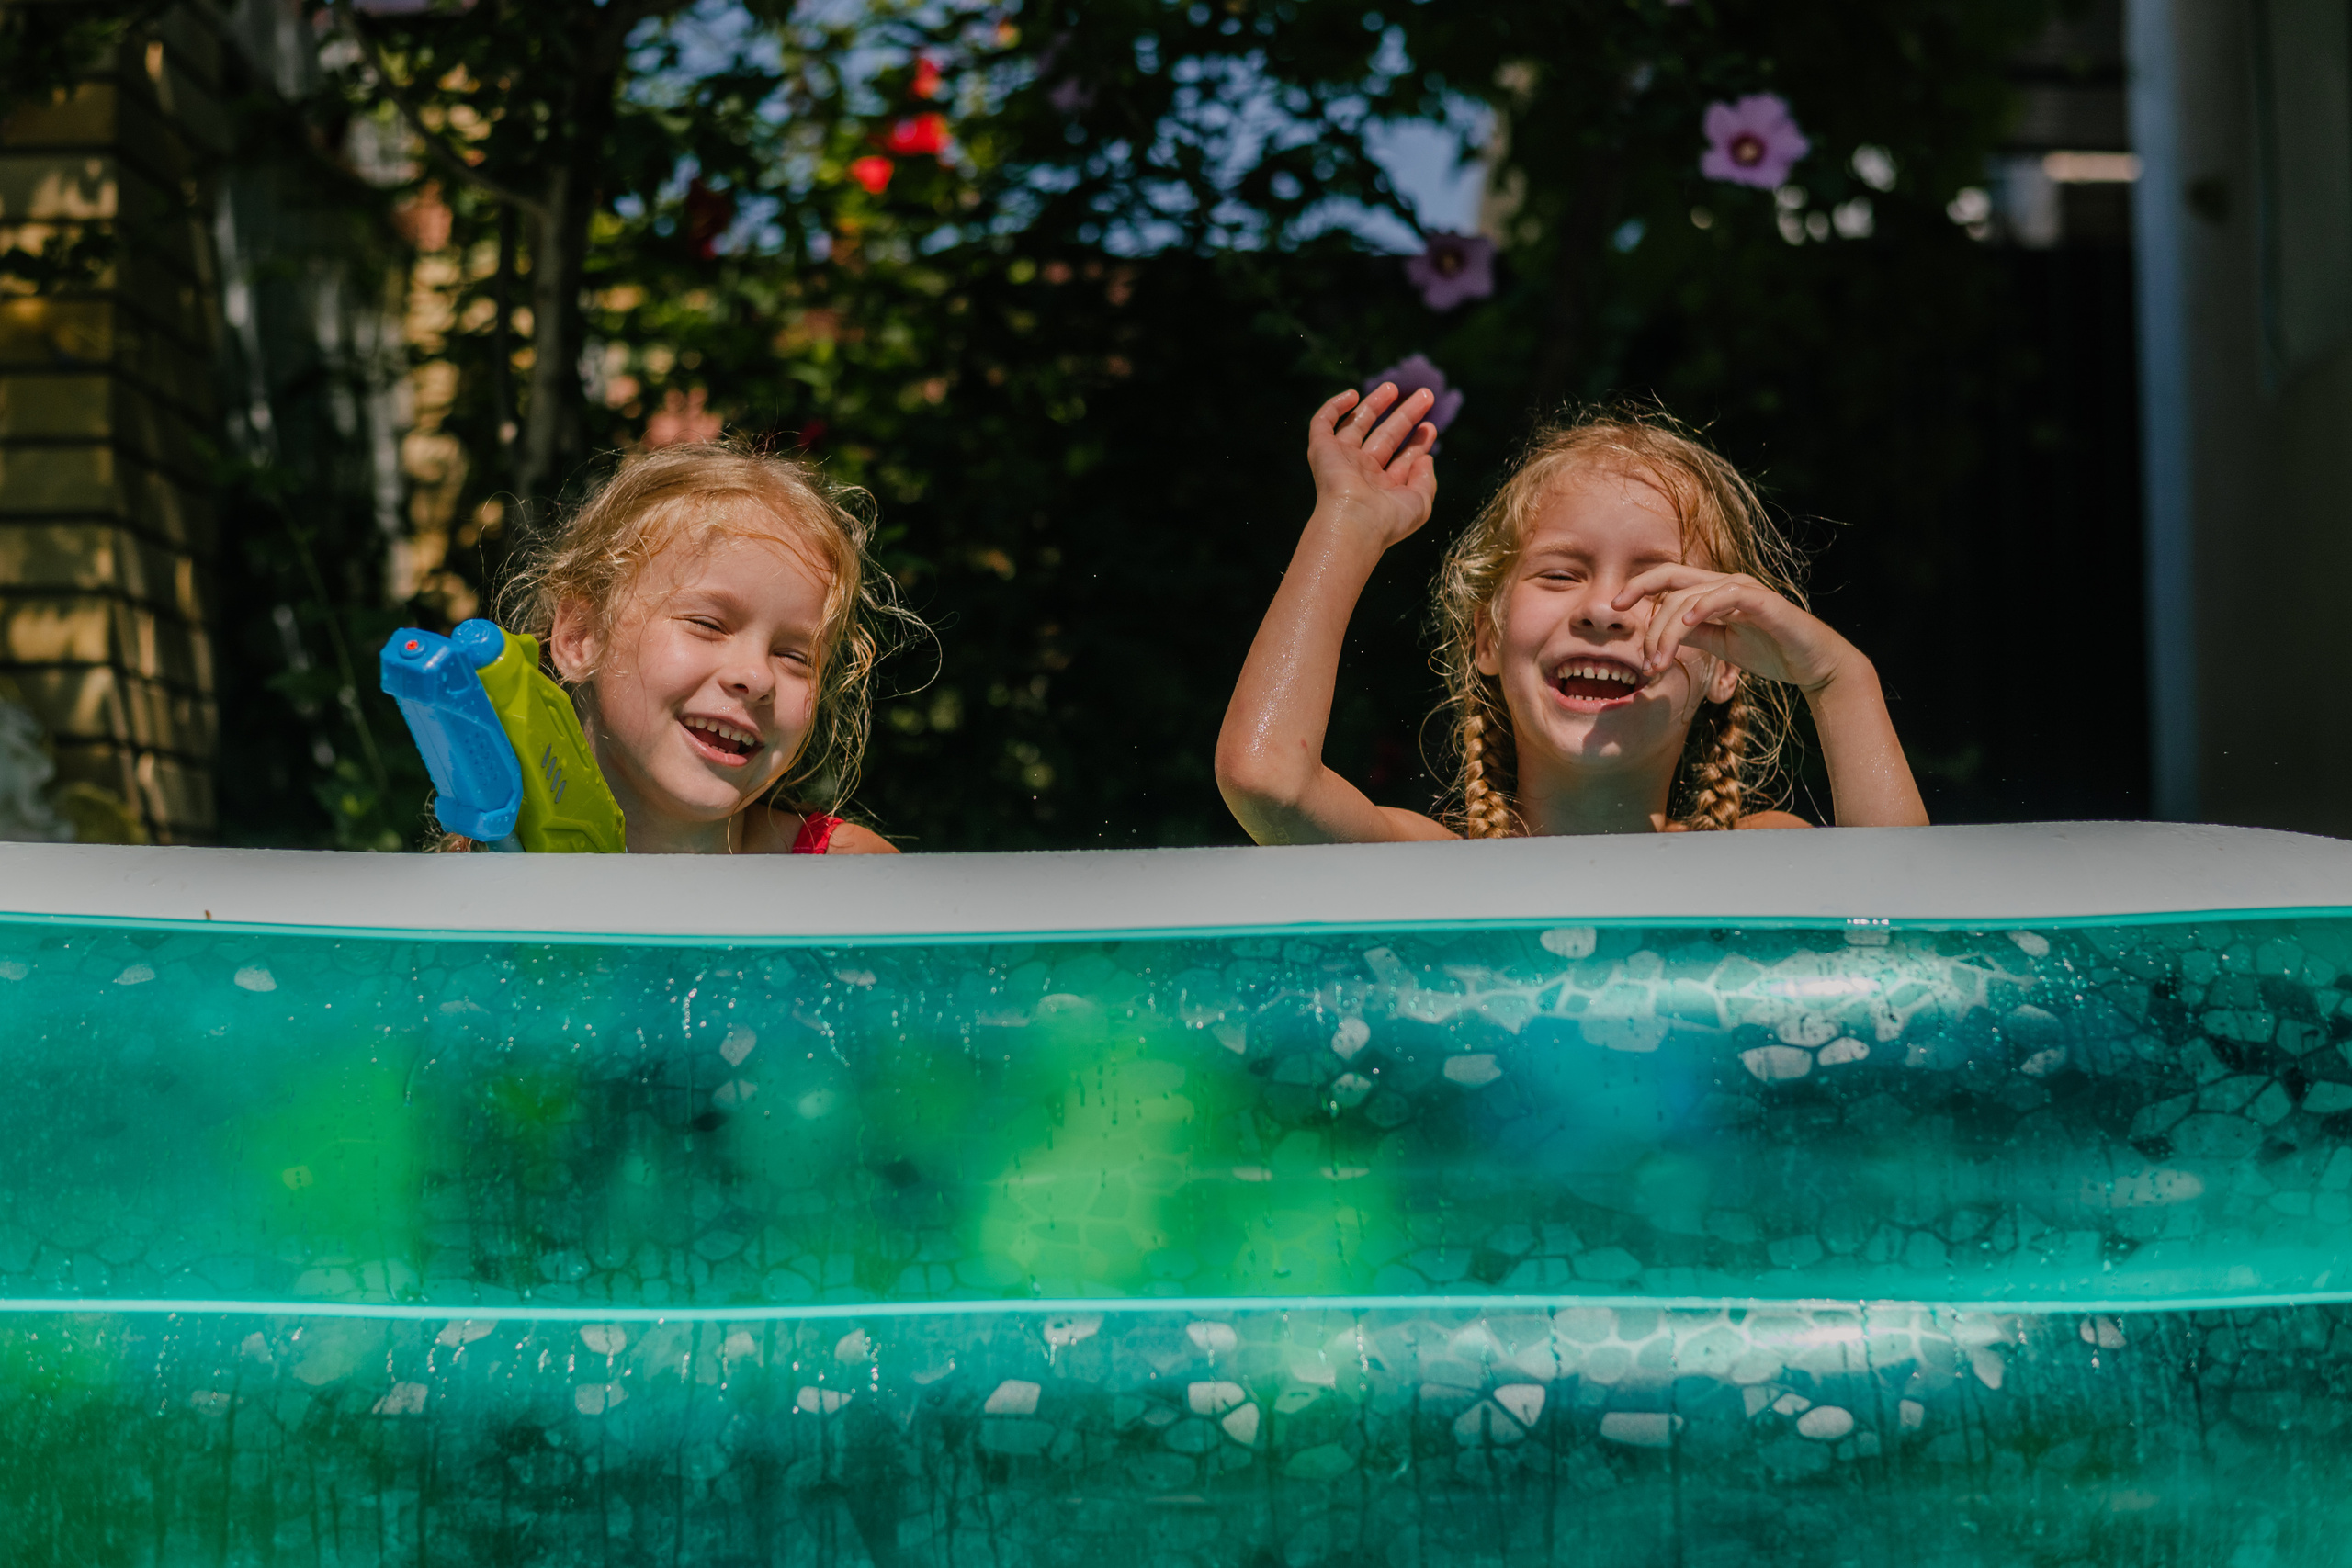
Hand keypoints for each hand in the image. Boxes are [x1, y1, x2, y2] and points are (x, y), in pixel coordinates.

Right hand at [1306, 383, 1437, 549]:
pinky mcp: (1321, 450)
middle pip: (1386, 437)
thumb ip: (1426, 479)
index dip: (1417, 442)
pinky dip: (1334, 406)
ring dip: (1375, 404)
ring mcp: (1342, 460)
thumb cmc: (1388, 520)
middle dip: (1405, 416)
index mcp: (1383, 488)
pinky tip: (1353, 395)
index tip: (1430, 427)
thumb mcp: (1420, 503)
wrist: (1354, 524)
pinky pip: (1323, 422)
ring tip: (1394, 387)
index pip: (1402, 459)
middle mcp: (1362, 473)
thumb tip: (1426, 457)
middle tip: (1427, 395)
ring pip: (1358, 424)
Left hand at [1612, 565, 1858, 693]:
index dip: (1639, 586)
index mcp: (1714, 592)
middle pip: (1672, 582)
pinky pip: (1726, 596)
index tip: (1615, 607)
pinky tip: (1688, 622)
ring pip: (1690, 596)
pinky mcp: (1763, 602)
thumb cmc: (1771, 652)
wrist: (1814, 666)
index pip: (1668, 579)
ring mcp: (1745, 589)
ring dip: (1668, 631)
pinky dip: (1703, 606)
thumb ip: (1693, 635)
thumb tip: (1661, 635)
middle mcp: (1726, 584)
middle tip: (1645, 661)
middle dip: (1647, 616)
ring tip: (1660, 663)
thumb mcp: (1720, 646)